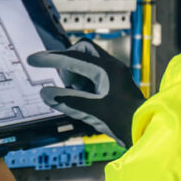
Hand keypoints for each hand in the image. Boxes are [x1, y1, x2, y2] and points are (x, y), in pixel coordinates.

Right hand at [27, 40, 144, 147]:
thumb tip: (46, 93)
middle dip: (68, 62)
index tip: (34, 59)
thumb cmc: (126, 121)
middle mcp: (112, 67)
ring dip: (76, 74)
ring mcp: (115, 74)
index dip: (50, 59)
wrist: (147, 130)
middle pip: (82, 50)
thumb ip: (68, 101)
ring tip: (75, 94)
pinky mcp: (115, 84)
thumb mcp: (92, 111)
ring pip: (88, 62)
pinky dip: (83, 83)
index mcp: (107, 69)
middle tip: (64, 81)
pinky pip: (94, 74)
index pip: (72, 58)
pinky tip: (83, 99)